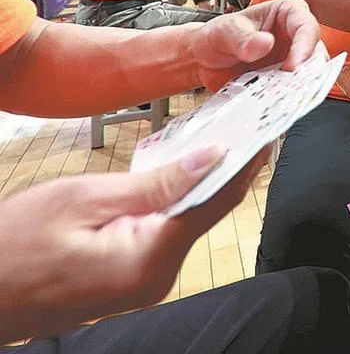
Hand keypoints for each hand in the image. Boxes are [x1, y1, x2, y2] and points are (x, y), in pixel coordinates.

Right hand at [0, 145, 267, 342]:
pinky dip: (181, 200)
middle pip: (210, 210)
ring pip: (191, 220)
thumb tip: (214, 156)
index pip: (217, 201)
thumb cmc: (13, 245)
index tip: (269, 128)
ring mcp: (147, 282)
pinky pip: (169, 232)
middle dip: (232, 166)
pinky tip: (187, 171)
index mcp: (149, 258)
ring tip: (227, 136)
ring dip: (207, 181)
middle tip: (251, 122)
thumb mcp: (84, 199)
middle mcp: (157, 277)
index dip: (247, 162)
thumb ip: (156, 182)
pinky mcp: (135, 277)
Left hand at [192, 0, 322, 89]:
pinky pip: (293, 93)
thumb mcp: (225, 31)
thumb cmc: (217, 36)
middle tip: (294, 87)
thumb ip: (242, 37)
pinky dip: (286, 100)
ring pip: (310, 76)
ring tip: (283, 99)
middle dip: (309, 72)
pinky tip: (274, 105)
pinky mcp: (285, 82)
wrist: (203, 59)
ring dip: (299, 89)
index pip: (306, 26)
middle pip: (316, 54)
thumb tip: (265, 43)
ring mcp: (292, 61)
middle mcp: (296, 37)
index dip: (305, 46)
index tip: (293, 66)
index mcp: (288, 13)